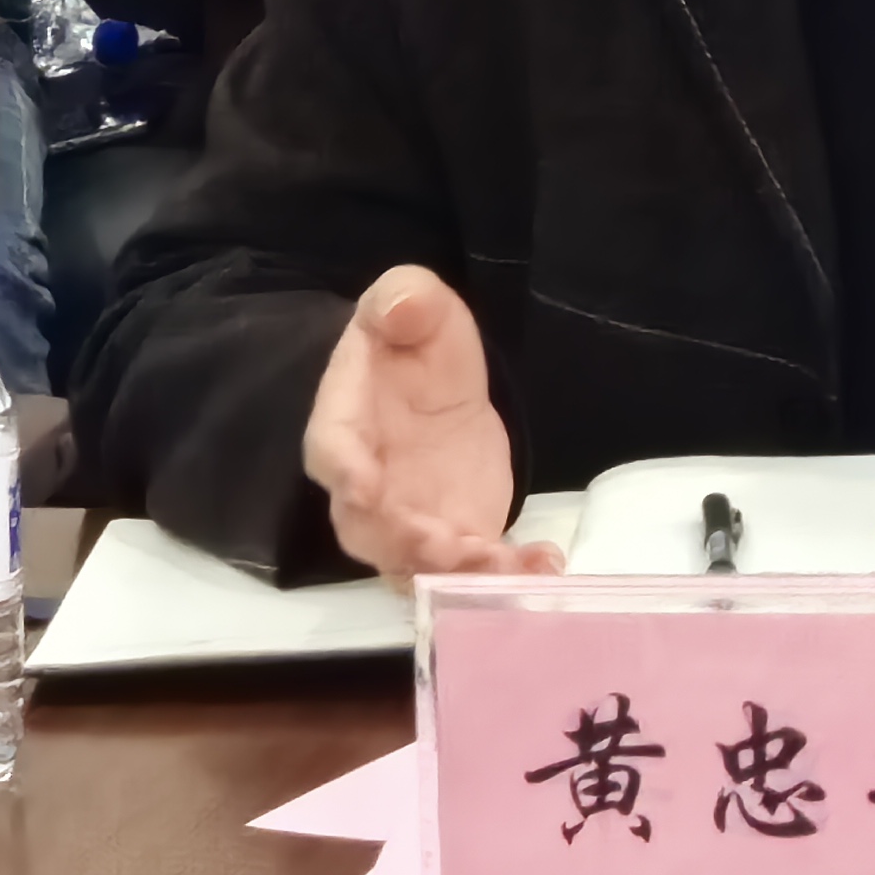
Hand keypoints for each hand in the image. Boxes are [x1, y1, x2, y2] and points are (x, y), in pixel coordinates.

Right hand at [301, 267, 560, 580]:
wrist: (435, 386)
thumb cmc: (410, 345)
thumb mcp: (412, 303)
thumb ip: (402, 299)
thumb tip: (400, 309)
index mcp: (343, 425)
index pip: (331, 452)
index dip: (344, 472)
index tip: (363, 487)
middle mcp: (366, 491)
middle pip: (370, 530)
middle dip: (405, 544)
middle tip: (446, 549)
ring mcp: (408, 523)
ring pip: (417, 567)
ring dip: (457, 575)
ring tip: (503, 567)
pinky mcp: (455, 538)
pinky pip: (471, 570)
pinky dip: (506, 573)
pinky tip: (543, 564)